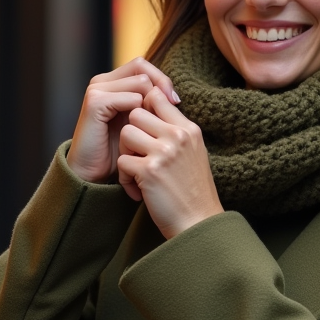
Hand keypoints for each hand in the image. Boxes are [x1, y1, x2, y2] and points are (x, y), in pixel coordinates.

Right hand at [65, 59, 178, 183]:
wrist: (93, 172)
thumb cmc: (118, 150)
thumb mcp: (140, 123)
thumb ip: (151, 105)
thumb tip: (174, 96)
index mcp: (113, 83)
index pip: (143, 66)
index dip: (161, 79)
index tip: (176, 102)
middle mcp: (103, 81)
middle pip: (142, 67)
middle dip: (160, 87)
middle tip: (173, 107)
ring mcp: (97, 89)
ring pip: (140, 82)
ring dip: (152, 103)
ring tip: (154, 123)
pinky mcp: (95, 102)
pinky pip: (130, 98)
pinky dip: (140, 114)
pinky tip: (142, 130)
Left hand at [117, 87, 223, 238]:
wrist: (198, 223)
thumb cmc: (193, 191)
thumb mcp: (193, 153)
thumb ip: (176, 131)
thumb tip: (153, 105)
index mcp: (189, 129)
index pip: (157, 97)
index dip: (143, 109)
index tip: (143, 131)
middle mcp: (177, 136)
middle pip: (136, 114)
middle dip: (131, 134)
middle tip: (137, 155)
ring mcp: (164, 152)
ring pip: (126, 134)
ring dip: (126, 154)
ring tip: (137, 173)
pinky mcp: (149, 171)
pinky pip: (122, 161)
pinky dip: (125, 178)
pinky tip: (138, 190)